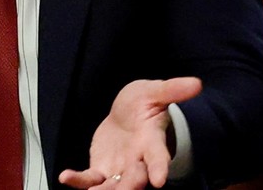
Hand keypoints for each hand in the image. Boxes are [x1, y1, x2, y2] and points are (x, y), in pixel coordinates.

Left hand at [59, 77, 201, 189]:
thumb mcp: (154, 92)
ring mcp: (120, 169)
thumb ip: (172, 90)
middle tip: (127, 186)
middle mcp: (138, 162)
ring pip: (114, 187)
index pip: (159, 158)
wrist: (125, 114)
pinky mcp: (101, 169)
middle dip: (131, 184)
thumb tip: (196, 83)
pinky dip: (79, 181)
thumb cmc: (143, 103)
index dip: (160, 168)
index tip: (160, 181)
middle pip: (137, 180)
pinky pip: (91, 180)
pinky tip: (66, 178)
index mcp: (153, 142)